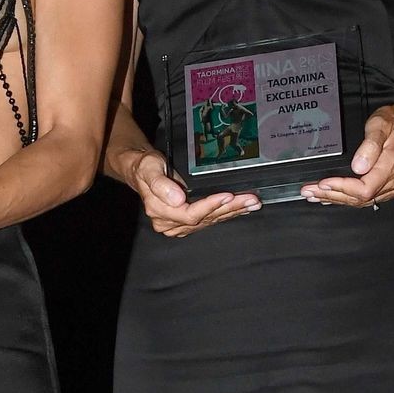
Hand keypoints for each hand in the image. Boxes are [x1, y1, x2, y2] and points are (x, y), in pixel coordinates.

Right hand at [131, 150, 259, 237]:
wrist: (141, 171)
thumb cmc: (145, 167)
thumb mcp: (149, 169)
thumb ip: (160, 184)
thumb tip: (177, 199)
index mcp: (160, 212)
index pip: (190, 214)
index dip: (210, 206)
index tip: (227, 195)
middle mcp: (170, 223)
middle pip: (205, 219)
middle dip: (229, 208)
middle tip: (249, 200)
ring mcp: (179, 224)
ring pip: (210, 220)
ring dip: (232, 212)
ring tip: (252, 203)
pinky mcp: (188, 222)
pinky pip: (210, 219)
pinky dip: (227, 213)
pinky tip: (241, 208)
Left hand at [300, 102, 393, 207]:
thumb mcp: (380, 125)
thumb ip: (370, 145)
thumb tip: (358, 166)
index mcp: (392, 166)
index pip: (364, 188)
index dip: (341, 188)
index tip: (323, 183)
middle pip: (359, 198)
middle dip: (331, 195)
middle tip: (309, 191)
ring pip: (361, 201)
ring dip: (336, 199)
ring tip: (314, 195)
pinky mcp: (390, 188)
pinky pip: (367, 198)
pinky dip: (346, 198)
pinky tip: (331, 197)